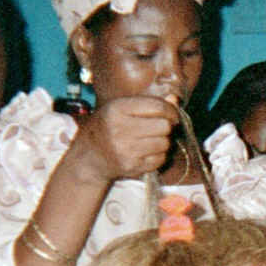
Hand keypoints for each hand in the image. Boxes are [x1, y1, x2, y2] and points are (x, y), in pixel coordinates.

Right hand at [61, 95, 176, 183]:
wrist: (91, 156)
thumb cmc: (110, 126)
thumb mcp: (122, 108)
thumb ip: (149, 103)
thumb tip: (175, 99)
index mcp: (118, 109)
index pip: (157, 106)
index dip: (170, 110)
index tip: (172, 114)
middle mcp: (120, 130)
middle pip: (164, 126)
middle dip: (166, 126)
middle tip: (159, 128)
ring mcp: (126, 150)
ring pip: (164, 143)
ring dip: (163, 141)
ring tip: (151, 139)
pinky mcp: (132, 167)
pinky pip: (160, 159)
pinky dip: (158, 155)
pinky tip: (147, 152)